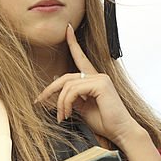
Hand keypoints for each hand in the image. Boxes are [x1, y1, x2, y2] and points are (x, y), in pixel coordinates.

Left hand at [35, 23, 141, 144]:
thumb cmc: (105, 122)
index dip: (73, 42)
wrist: (120, 132)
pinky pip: (74, 90)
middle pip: (66, 76)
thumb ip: (71, 98)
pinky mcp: (101, 84)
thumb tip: (55, 89)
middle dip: (50, 89)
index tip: (67, 29)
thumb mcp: (82, 109)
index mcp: (94, 79)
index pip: (81, 58)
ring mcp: (100, 78)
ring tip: (62, 116)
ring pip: (68, 85)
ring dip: (60, 102)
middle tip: (40, 101)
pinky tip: (68, 113)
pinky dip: (66, 103)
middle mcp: (98, 76)